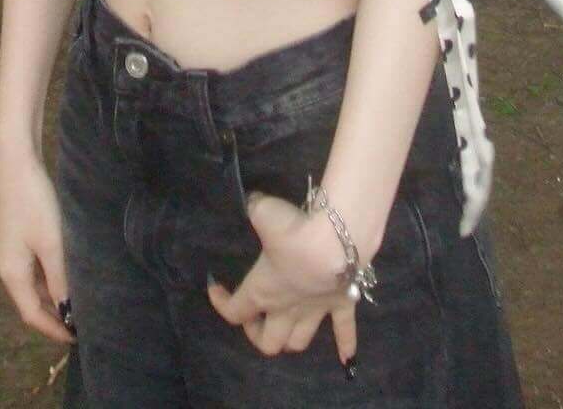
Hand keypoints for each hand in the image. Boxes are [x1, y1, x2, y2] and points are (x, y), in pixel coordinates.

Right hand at [0, 148, 75, 345]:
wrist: (15, 162)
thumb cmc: (34, 202)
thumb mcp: (51, 243)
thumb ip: (59, 278)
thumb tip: (67, 309)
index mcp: (10, 273)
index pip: (32, 314)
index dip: (53, 329)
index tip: (75, 339)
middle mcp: (3, 267)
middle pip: (29, 300)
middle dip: (52, 314)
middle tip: (78, 323)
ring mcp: (5, 251)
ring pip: (30, 283)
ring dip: (50, 295)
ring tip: (75, 301)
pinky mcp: (11, 237)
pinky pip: (29, 267)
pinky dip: (45, 276)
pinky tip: (63, 272)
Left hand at [205, 191, 360, 365]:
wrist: (336, 241)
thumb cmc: (293, 230)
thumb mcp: (263, 211)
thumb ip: (255, 208)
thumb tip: (253, 202)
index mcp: (262, 291)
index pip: (234, 310)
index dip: (220, 302)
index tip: (215, 287)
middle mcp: (287, 308)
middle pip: (269, 342)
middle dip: (259, 335)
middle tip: (257, 318)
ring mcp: (316, 310)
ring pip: (299, 341)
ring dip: (292, 340)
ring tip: (288, 331)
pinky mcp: (342, 304)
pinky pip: (344, 331)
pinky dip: (346, 345)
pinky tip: (347, 359)